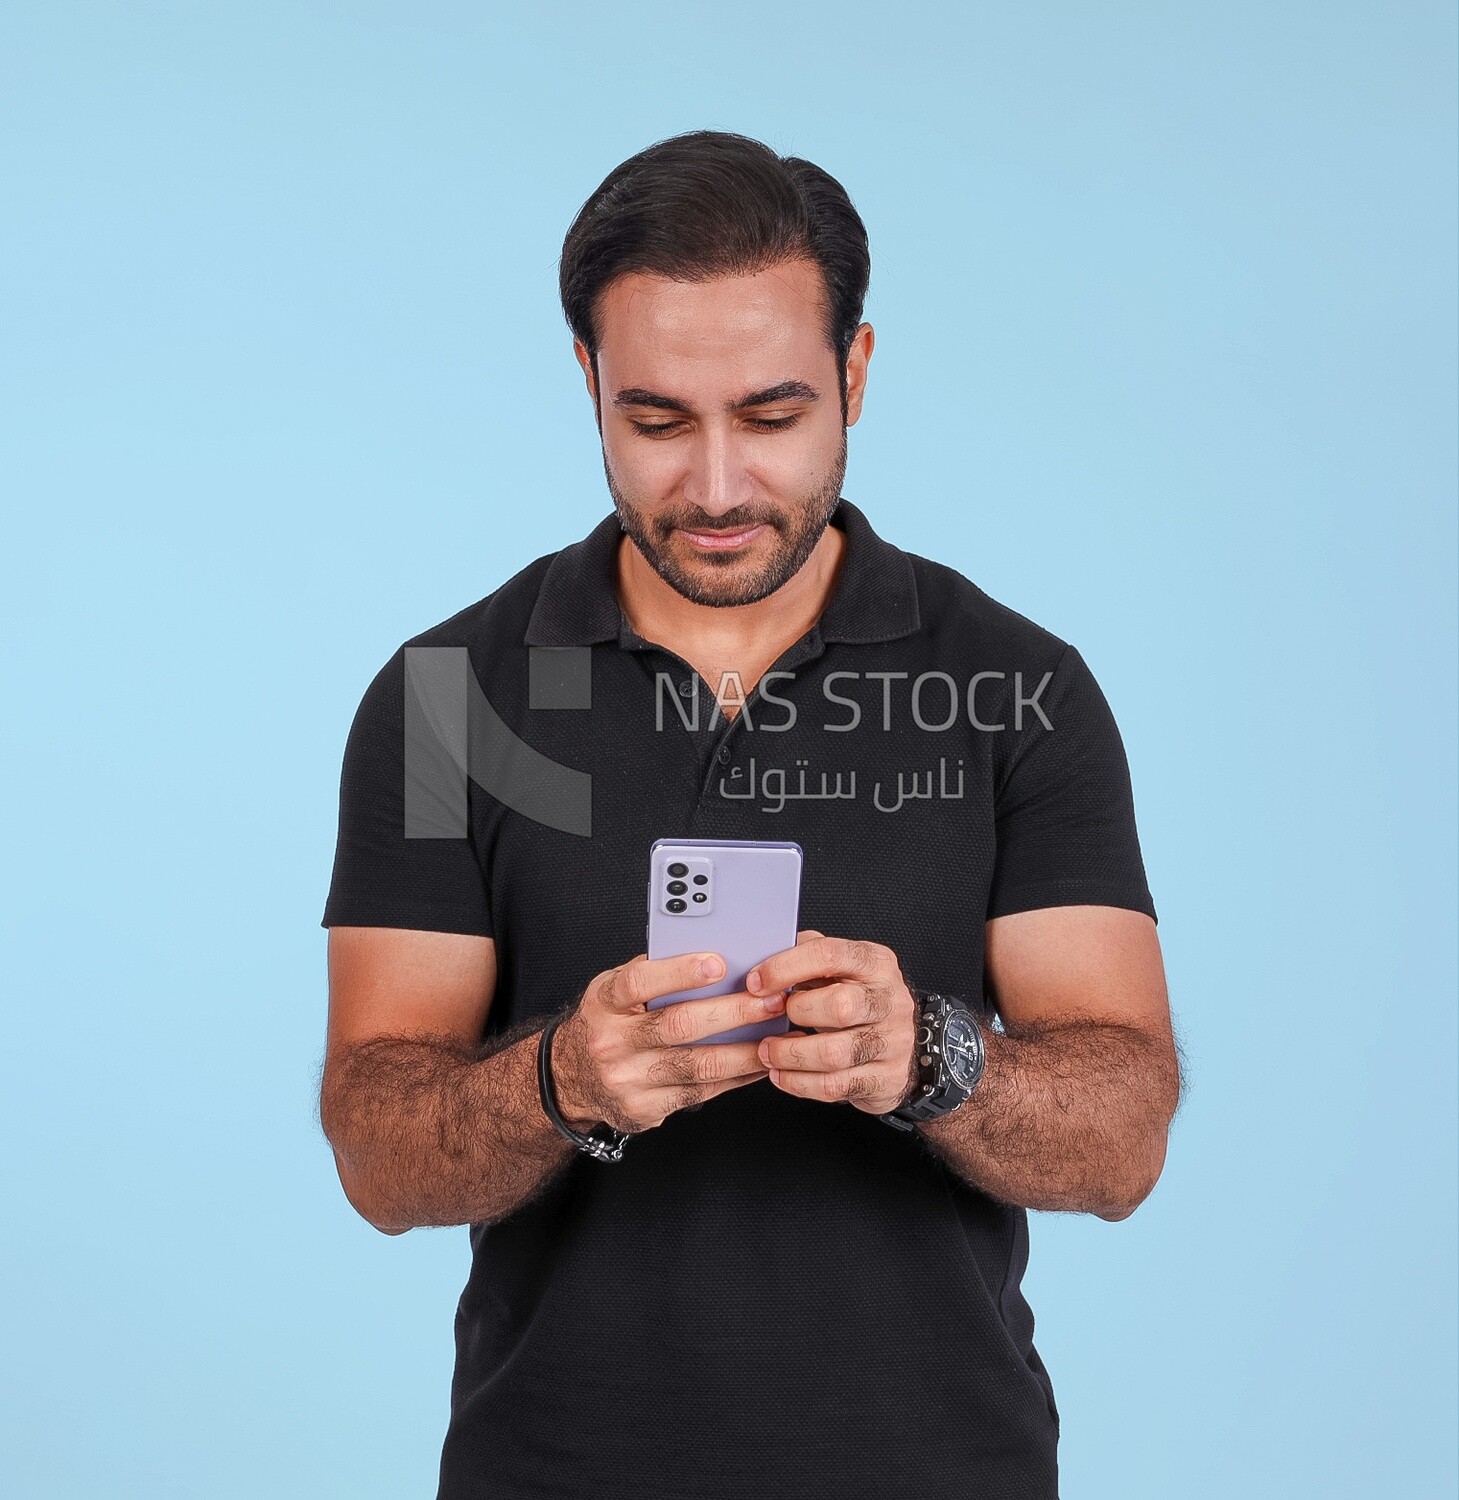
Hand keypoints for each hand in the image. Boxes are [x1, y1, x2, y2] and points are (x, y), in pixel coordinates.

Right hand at [550, 950, 785, 1133]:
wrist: (572, 1078)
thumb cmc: (610, 1023)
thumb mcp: (616, 991)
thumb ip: (656, 973)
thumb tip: (717, 953)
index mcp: (604, 1002)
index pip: (638, 982)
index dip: (679, 972)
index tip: (717, 963)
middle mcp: (611, 1042)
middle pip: (678, 1025)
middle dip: (733, 1012)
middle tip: (771, 1001)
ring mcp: (627, 1080)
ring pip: (698, 1065)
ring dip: (745, 1050)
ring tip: (777, 1034)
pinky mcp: (644, 1109)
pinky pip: (701, 1092)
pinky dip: (736, 1077)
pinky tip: (759, 1062)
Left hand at [747, 931, 920, 1116]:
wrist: (898, 1040)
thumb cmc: (857, 997)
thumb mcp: (840, 967)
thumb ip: (806, 955)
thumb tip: (763, 952)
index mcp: (875, 963)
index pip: (830, 955)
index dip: (786, 968)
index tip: (756, 982)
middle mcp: (888, 1000)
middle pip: (840, 1005)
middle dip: (797, 1012)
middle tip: (772, 1017)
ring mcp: (892, 1041)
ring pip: (835, 1053)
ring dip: (790, 1054)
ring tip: (767, 1052)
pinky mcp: (886, 1078)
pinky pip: (835, 1086)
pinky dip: (800, 1083)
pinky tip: (781, 1075)